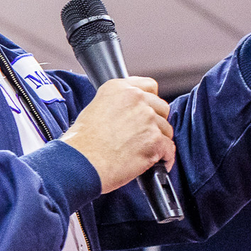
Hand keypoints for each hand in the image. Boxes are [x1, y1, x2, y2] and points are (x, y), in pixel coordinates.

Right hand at [60, 77, 174, 193]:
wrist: (81, 164)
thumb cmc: (81, 143)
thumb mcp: (94, 110)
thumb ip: (117, 105)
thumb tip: (130, 114)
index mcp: (119, 88)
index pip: (149, 86)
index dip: (149, 102)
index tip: (145, 112)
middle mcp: (136, 99)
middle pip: (161, 108)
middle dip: (155, 122)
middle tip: (141, 135)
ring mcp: (148, 119)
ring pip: (166, 129)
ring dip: (157, 141)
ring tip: (140, 152)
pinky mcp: (156, 140)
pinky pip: (169, 149)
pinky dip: (164, 158)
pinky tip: (154, 162)